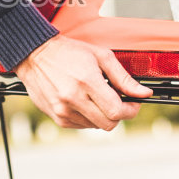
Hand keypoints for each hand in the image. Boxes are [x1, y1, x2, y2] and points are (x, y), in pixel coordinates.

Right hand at [13, 35, 152, 130]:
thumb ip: (123, 78)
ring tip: (96, 97)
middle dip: (119, 114)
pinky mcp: (56, 117)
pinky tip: (84, 101)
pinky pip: (82, 126)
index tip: (133, 103)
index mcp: (86, 81)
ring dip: (102, 115)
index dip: (130, 110)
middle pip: (108, 124)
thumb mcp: (101, 57)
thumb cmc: (68, 52)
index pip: (116, 111)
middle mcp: (73, 99)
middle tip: (119, 102)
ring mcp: (63, 110)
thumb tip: (143, 93)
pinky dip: (88, 117)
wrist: (35, 55)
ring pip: (96, 126)